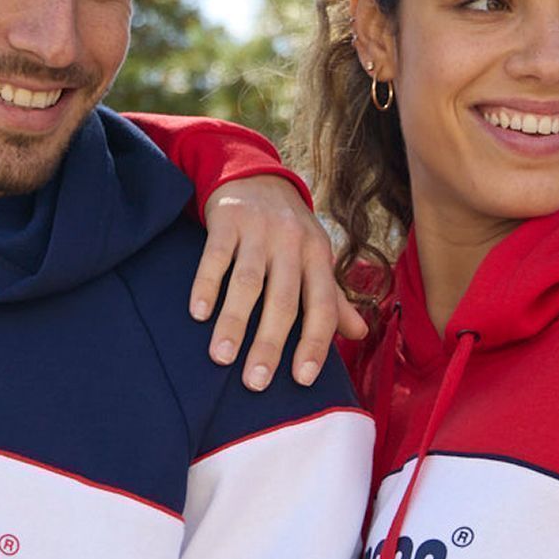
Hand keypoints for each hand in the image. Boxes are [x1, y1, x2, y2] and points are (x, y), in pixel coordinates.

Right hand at [189, 175, 367, 390]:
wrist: (256, 176)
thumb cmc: (289, 231)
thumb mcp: (315, 258)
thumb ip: (333, 298)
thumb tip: (360, 334)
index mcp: (318, 257)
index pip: (322, 306)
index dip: (314, 344)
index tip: (302, 380)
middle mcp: (292, 244)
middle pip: (283, 301)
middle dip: (269, 344)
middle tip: (256, 382)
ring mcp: (259, 231)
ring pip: (248, 282)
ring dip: (234, 322)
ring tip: (221, 358)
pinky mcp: (227, 220)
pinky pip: (215, 257)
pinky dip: (206, 285)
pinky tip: (198, 314)